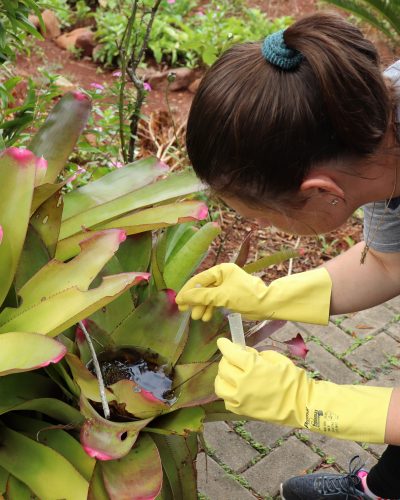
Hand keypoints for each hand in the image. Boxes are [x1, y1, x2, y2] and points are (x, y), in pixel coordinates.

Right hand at [175, 263, 331, 323]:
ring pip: (208, 296)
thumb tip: (181, 298)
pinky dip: (210, 309)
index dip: (187, 291)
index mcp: (221, 270)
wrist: (267, 305)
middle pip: (202, 288)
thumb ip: (200, 297)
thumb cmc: (246, 296)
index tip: (178, 301)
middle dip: (194, 301)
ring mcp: (226, 286)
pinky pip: (215, 301)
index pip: (198, 280)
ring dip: (202, 307)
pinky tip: (205, 317)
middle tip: (184, 311)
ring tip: (197, 318)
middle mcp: (222, 276)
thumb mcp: (221, 296)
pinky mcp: (230, 296)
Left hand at [215, 338, 391, 442]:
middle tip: (233, 357)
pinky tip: (239, 387)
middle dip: (227, 361)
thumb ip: (255, 354)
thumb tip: (238, 347)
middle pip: (223, 368)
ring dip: (226, 377)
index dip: (226, 345)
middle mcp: (243, 383)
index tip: (225, 341)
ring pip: (222, 385)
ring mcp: (242, 399)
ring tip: (236, 373)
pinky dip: (231, 391)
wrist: (307, 406)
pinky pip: (229, 399)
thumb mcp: (276, 360)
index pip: (229, 352)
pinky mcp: (245, 411)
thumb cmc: (294, 379)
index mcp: (252, 367)